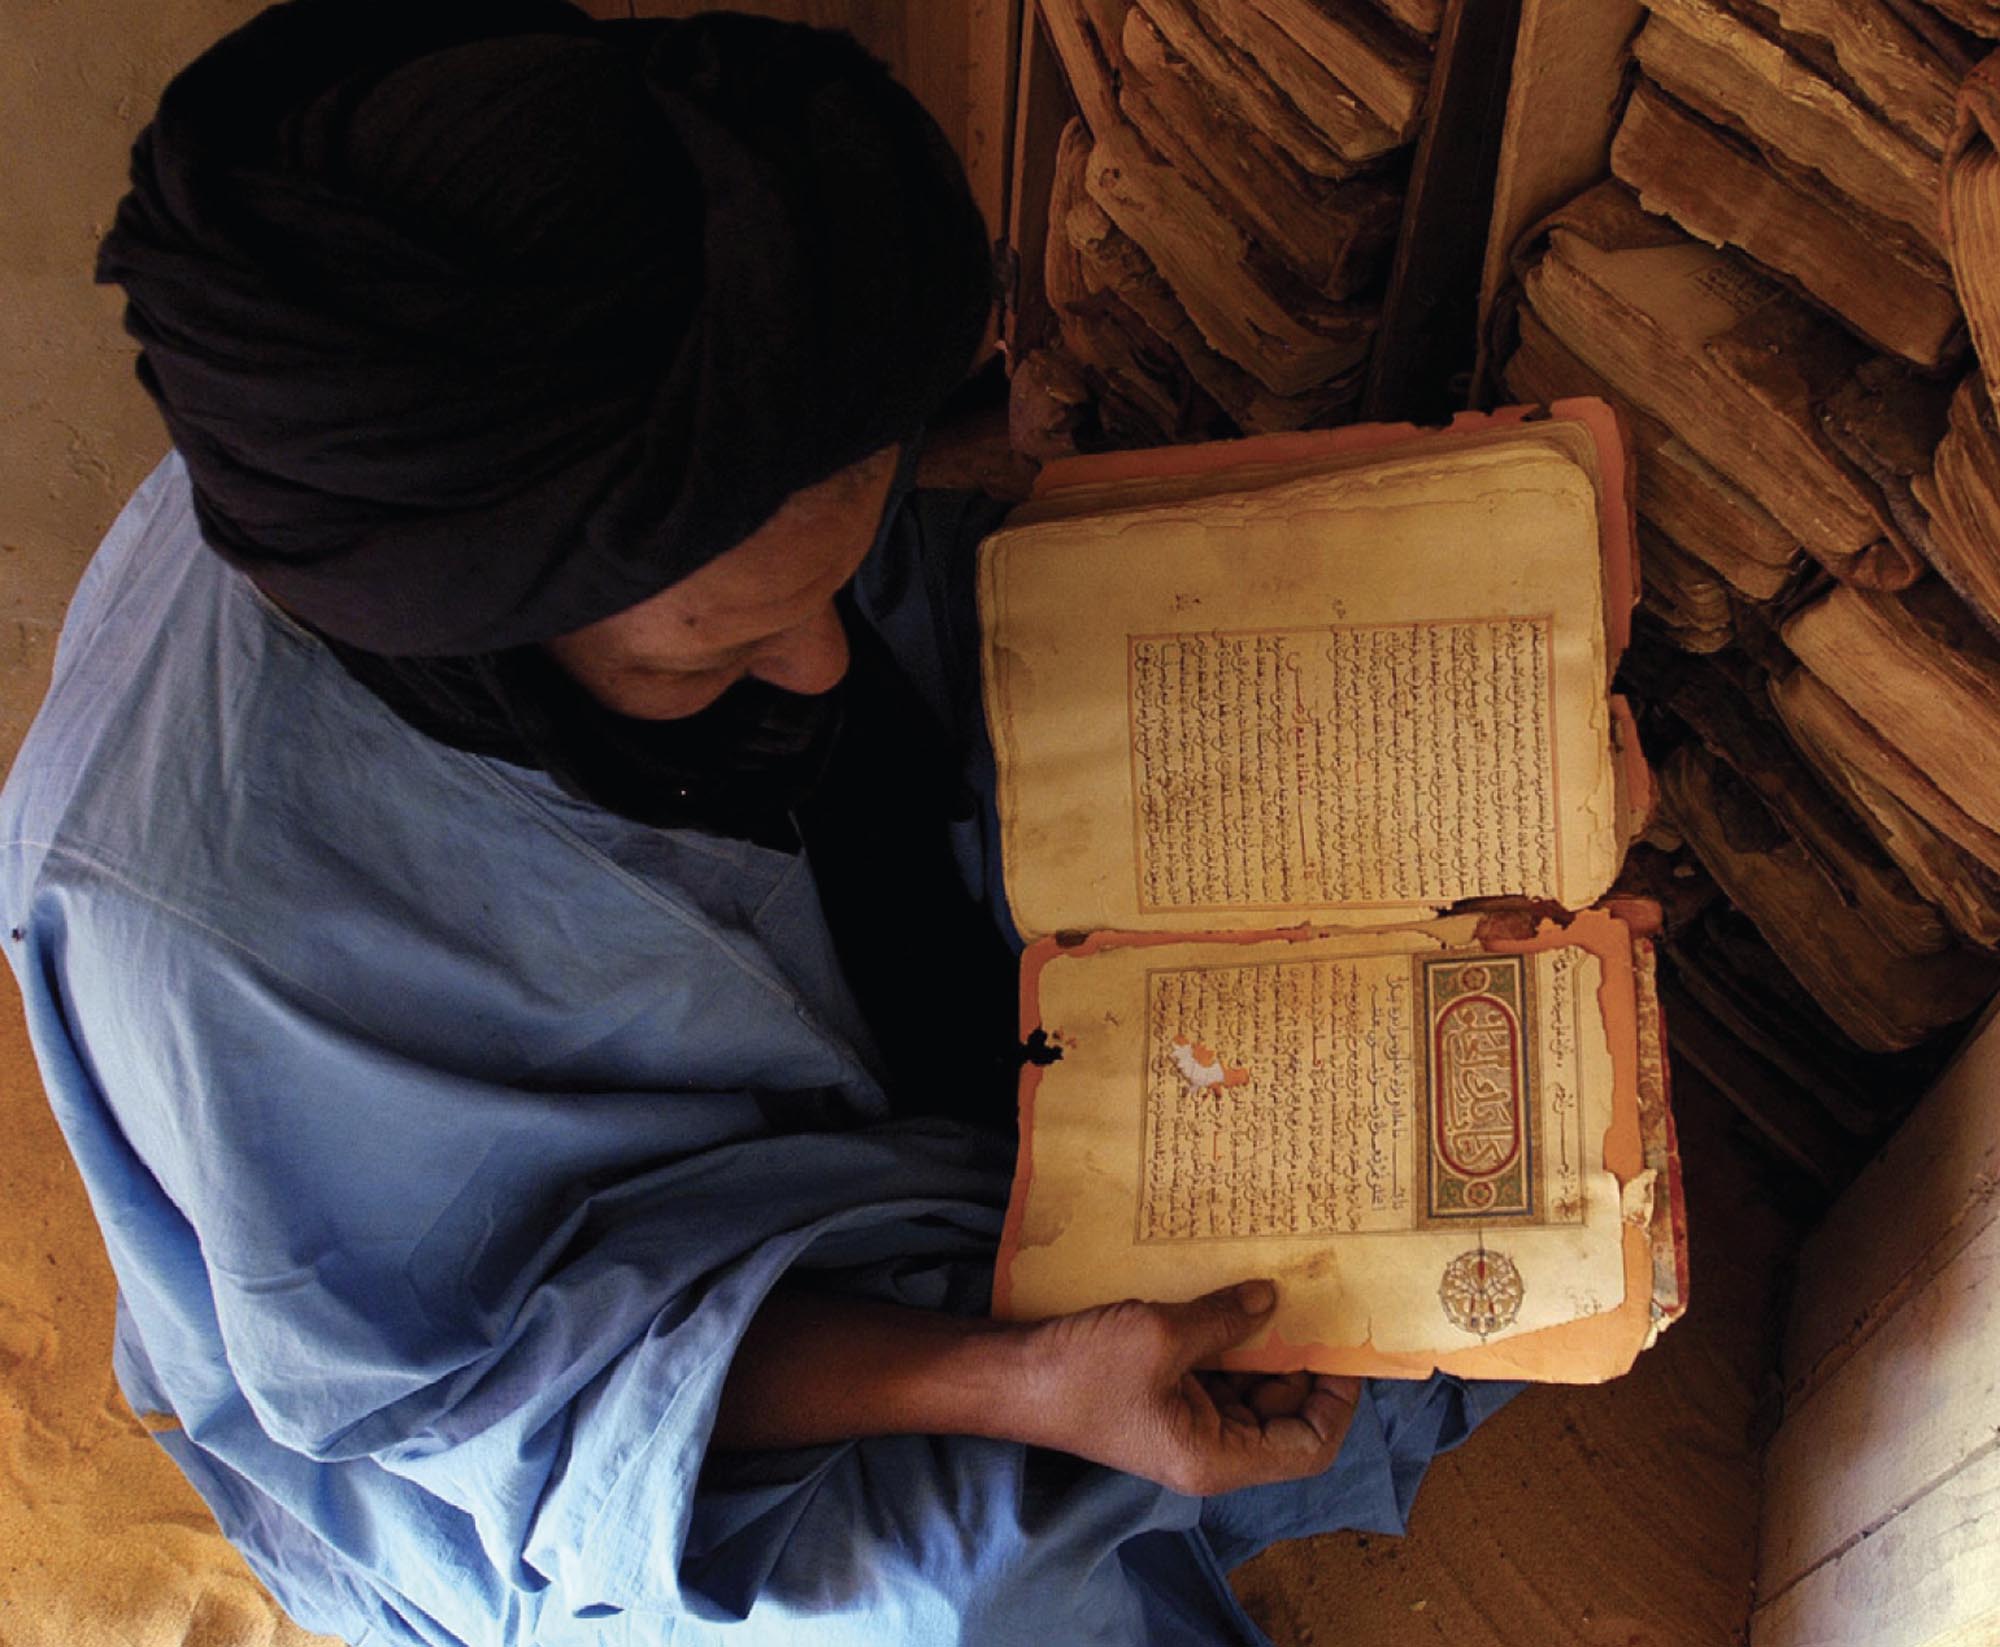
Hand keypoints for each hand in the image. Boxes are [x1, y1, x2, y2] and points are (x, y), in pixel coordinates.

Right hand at [1019, 1280, 1361, 1495]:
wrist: (1009, 1376)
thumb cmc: (1084, 1369)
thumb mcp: (1162, 1334)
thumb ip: (1225, 1319)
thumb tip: (1272, 1298)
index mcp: (1217, 1457)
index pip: (1309, 1446)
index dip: (1335, 1400)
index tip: (1342, 1343)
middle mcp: (1210, 1449)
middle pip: (1283, 1415)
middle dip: (1300, 1361)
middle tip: (1315, 1298)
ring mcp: (1186, 1422)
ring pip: (1250, 1388)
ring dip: (1263, 1343)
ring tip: (1278, 1287)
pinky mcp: (1163, 1396)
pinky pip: (1215, 1372)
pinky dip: (1228, 1338)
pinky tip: (1232, 1294)